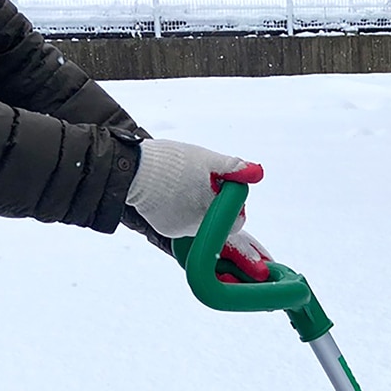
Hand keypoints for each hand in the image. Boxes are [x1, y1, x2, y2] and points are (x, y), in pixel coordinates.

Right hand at [125, 139, 269, 279]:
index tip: (225, 191)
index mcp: (213, 212)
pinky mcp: (166, 230)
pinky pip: (180, 223)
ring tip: (183, 186)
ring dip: (197, 208)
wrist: (134, 171)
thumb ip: (233, 167)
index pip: (236, 221)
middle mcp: (199, 228)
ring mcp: (181, 231)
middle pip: (216, 220)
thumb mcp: (206, 159)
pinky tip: (170, 195)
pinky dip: (179, 212)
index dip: (233, 206)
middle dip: (214, 204)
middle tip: (201, 184)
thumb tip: (256, 172)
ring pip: (199, 222)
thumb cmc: (172, 162)